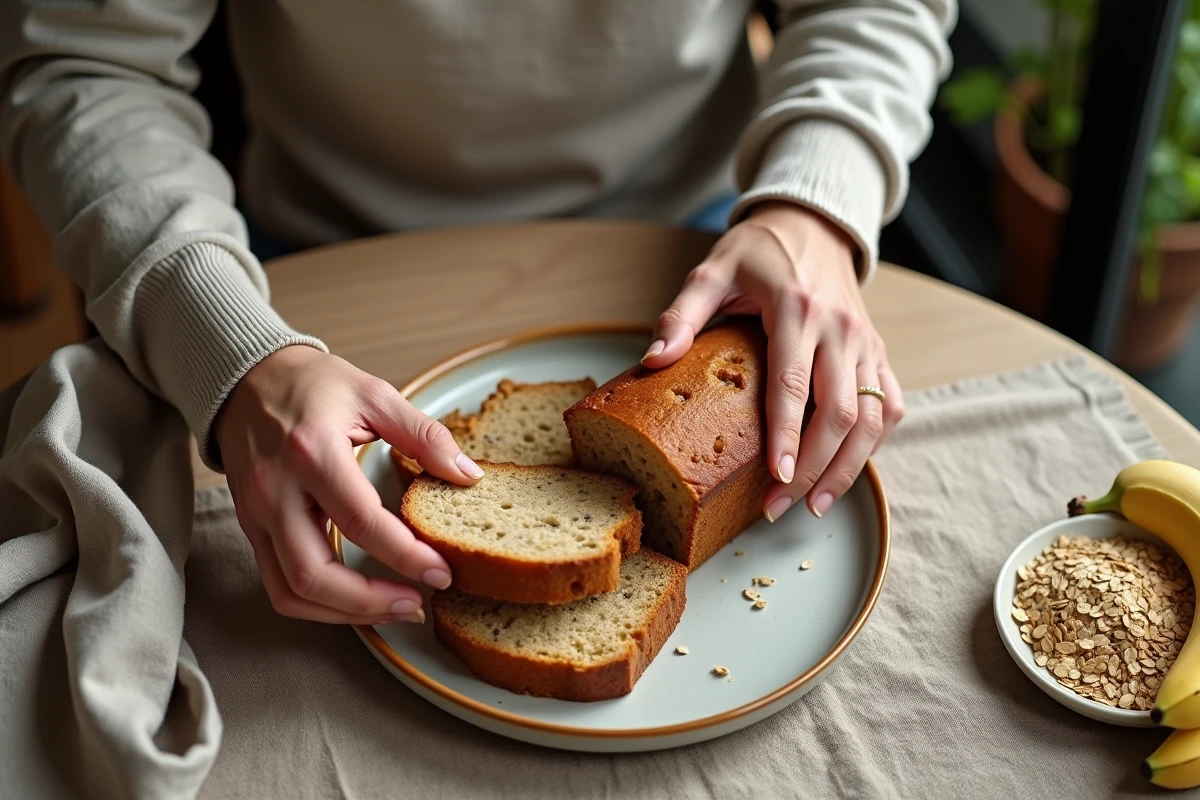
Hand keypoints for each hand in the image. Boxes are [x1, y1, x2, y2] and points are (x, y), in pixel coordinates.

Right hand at [215, 345, 483, 624]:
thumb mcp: (375, 394)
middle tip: (418, 603)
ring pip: (293, 591)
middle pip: (316, 574)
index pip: (361, 521)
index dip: (406, 555)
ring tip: (393, 610)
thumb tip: (468, 476)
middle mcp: (275, 490)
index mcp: (311, 451)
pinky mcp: (250, 528)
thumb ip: (425, 435)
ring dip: (345, 613)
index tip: (442, 572)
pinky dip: (317, 606)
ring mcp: (256, 514)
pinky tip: (356, 603)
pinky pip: (277, 585)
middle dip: (371, 602)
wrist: (248, 378)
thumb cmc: (313, 384)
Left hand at [643, 202, 903, 520]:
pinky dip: (874, 444)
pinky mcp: (879, 352)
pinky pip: (889, 404)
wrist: (812, 225)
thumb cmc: (757, 252)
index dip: (788, 436)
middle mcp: (841, 329)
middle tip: (781, 506)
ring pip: (872, 417)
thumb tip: (653, 360)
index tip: (777, 477)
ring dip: (848, 467)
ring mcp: (866, 343)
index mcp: (797, 309)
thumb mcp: (712, 272)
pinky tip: (847, 470)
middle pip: (840, 412)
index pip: (795, 385)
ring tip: (816, 505)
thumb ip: (682, 316)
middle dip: (814, 468)